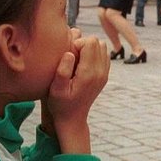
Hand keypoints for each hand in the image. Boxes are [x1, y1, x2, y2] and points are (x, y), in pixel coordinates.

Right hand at [44, 34, 109, 150]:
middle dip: (83, 43)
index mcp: (89, 74)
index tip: (67, 55)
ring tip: (76, 59)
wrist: (72, 118)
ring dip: (88, 48)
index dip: (76, 43)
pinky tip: (82, 63)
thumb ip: (62, 70)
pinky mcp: (104, 75)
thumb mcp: (56, 89)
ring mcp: (104, 74)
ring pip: (102, 46)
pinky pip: (103, 55)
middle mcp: (100, 72)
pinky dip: (93, 54)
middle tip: (71, 56)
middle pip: (98, 42)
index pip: (90, 43)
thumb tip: (70, 53)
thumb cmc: (60, 104)